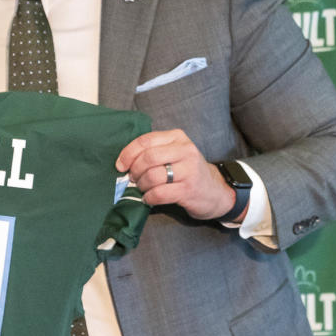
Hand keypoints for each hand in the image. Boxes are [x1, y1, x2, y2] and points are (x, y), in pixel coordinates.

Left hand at [116, 129, 240, 220]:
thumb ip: (153, 151)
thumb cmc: (187, 171)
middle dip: (135, 170)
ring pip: (153, 176)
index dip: (128, 154)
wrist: (215, 191)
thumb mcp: (174, 153)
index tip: (120, 165)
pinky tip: (149, 198)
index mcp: (177, 137)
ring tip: (142, 188)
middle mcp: (185, 150)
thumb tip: (124, 162)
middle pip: (148, 158)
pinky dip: (149, 197)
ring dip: (142, 185)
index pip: (146, 141)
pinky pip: (159, 193)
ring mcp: (189, 170)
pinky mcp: (189, 189)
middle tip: (133, 178)